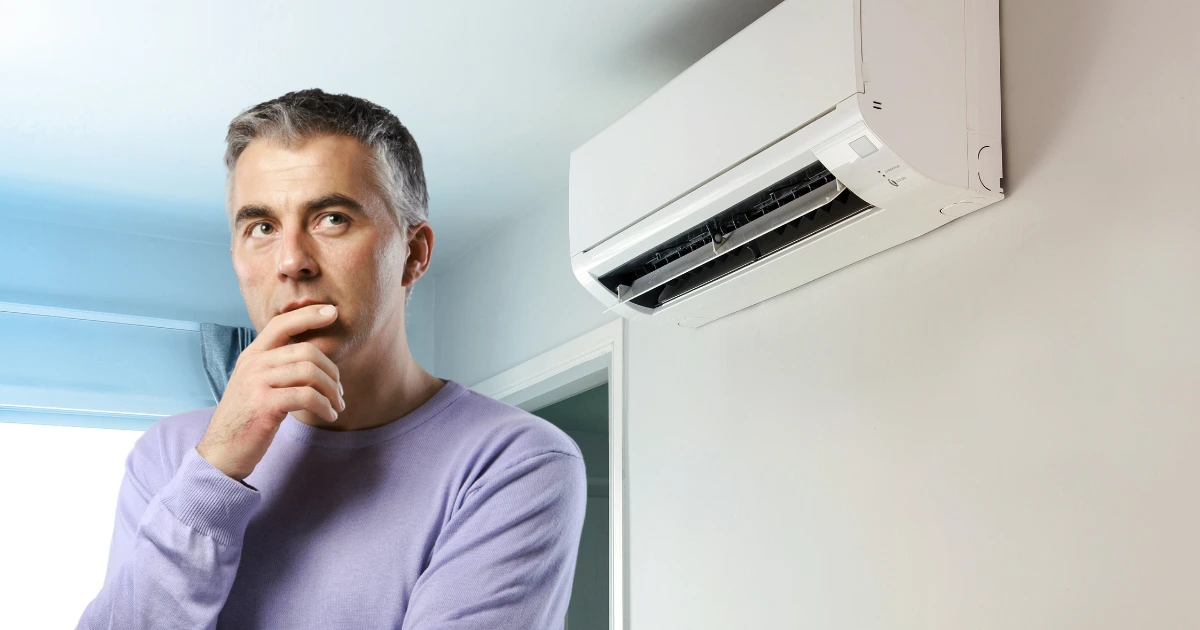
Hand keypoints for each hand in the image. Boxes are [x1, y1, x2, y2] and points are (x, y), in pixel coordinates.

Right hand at [196, 304, 344, 480]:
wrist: (221, 452)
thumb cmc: (246, 418)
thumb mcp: (256, 384)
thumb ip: (277, 366)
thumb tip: (314, 357)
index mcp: (252, 355)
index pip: (282, 323)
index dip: (309, 315)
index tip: (332, 312)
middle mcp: (253, 363)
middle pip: (306, 351)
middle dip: (332, 371)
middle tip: (339, 392)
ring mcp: (257, 383)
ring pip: (309, 372)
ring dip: (331, 391)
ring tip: (336, 406)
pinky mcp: (265, 404)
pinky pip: (308, 397)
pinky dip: (325, 406)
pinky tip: (329, 415)